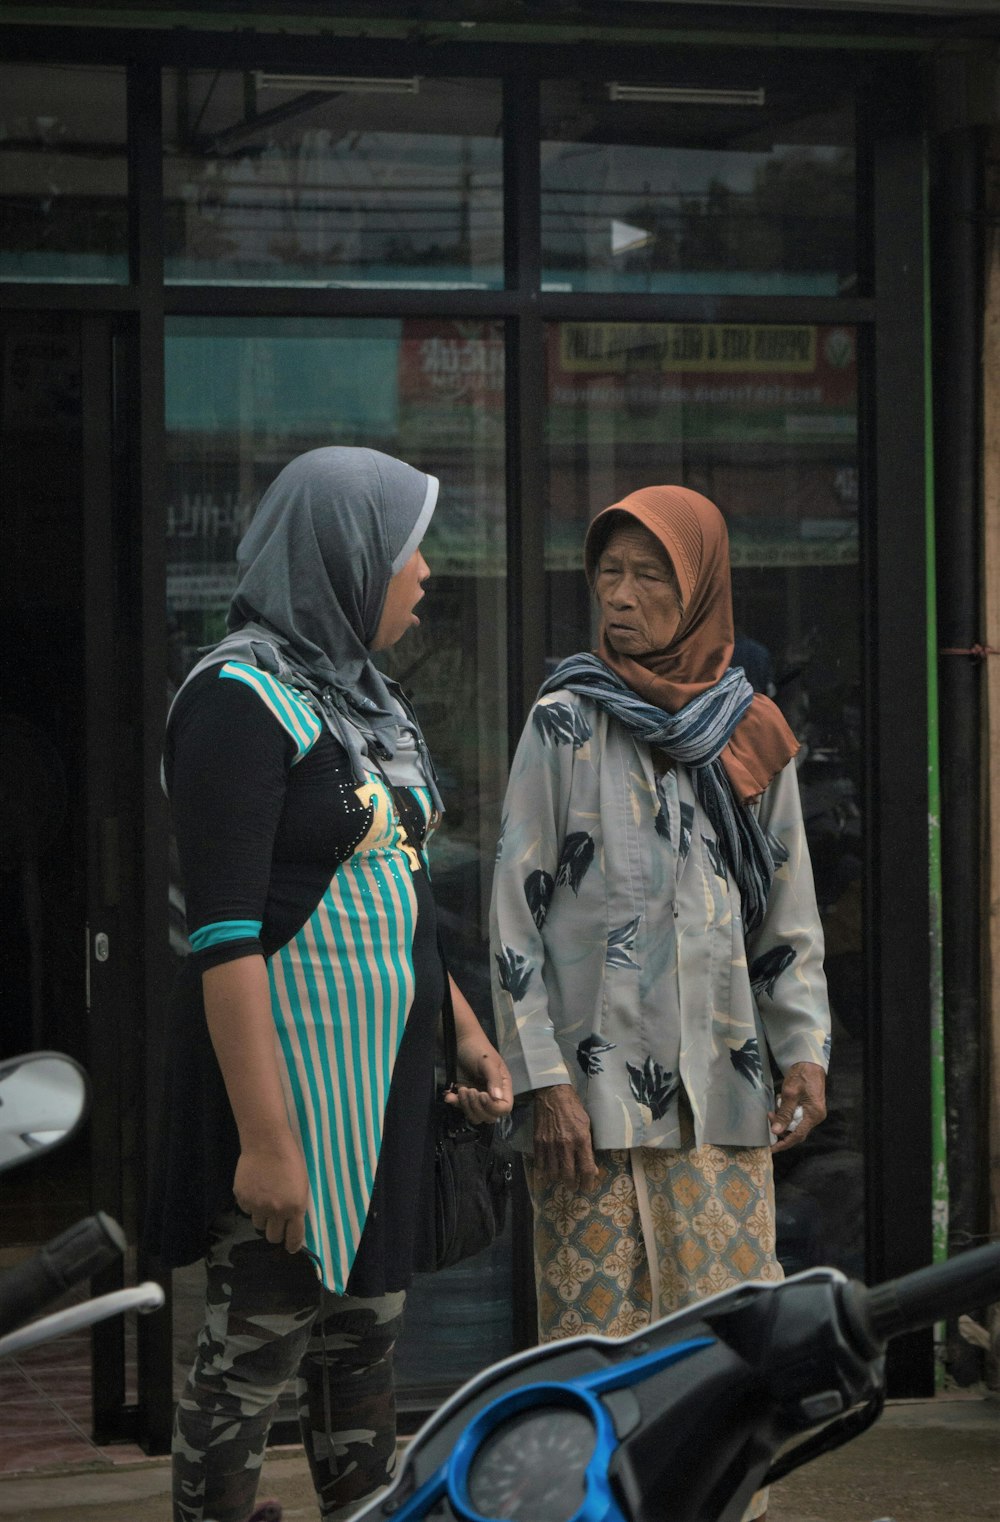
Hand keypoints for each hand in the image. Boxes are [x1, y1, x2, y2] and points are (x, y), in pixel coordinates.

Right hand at [233, 1135, 308, 1252]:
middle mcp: (276, 1211)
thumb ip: (297, 1206)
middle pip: (273, 1237)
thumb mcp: (302, 1185)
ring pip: (258, 1224)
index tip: (290, 1247)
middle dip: (276, 1233)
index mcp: (295, 1208)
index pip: (294, 1237)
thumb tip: (292, 1223)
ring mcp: (257, 1206)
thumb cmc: (290, 1159)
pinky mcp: (242, 1198)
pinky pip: (247, 1210)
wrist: (267, 1142)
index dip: (292, 1245)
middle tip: (276, 1224)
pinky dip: (251, 1204)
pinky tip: (255, 1189)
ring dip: (263, 1217)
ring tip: (265, 1200)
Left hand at [444, 1037, 513, 1124]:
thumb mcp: (487, 1062)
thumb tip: (497, 1098)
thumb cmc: (478, 1049)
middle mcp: (492, 1095)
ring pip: (476, 1116)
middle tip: (469, 1090)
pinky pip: (461, 1108)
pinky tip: (449, 1094)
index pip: (505, 1108)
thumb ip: (494, 1079)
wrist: (460, 1041)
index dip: (494, 1107)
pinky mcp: (465, 1097)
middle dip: (477, 1107)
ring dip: (466, 1107)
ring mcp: (478, 1098)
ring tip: (461, 1089)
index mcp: (503, 1087)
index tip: (482, 1095)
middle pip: (490, 1116)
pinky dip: (455, 1103)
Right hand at [533, 1084, 598, 1188]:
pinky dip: (543, 1172)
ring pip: (553, 1173)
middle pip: (568, 1175)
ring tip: (561, 1179)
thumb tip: (592, 1167)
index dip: (588, 1182)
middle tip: (573, 1186)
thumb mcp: (587, 1125)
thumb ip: (589, 1147)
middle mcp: (565, 1145)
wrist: (553, 1093)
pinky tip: (546, 1175)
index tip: (588, 1187)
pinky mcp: (538, 1142)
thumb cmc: (574, 1108)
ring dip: (558, 1179)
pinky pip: (540, 1164)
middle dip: (572, 1185)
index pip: (586, 1169)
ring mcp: (550, 1145)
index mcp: (581, 1139)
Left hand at [769, 1062, 826, 1152]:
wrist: (809, 1062)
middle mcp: (816, 1117)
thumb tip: (776, 1131)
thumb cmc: (801, 1076)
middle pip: (797, 1131)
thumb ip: (784, 1113)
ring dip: (783, 1120)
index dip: (784, 1143)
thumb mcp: (790, 1094)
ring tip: (772, 1112)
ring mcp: (813, 1112)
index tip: (772, 1148)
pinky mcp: (809, 1107)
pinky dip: (786, 1114)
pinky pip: (796, 1116)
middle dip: (781, 1129)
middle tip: (769, 1120)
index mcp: (814, 1115)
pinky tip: (780, 1104)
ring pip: (795, 1124)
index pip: (798, 1135)